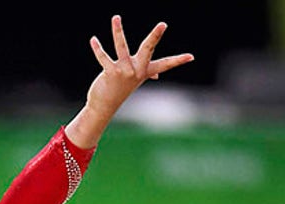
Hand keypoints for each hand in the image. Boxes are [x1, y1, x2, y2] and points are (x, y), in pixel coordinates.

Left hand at [65, 16, 193, 147]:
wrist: (104, 105)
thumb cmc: (120, 89)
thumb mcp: (135, 80)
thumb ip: (147, 73)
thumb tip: (157, 75)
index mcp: (144, 70)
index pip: (165, 64)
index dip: (178, 61)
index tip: (191, 57)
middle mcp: (136, 70)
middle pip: (148, 49)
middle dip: (155, 36)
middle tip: (163, 24)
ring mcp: (124, 71)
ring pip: (121, 47)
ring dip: (118, 31)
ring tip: (116, 17)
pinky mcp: (110, 73)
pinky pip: (104, 57)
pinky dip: (98, 48)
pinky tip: (93, 39)